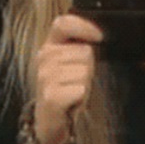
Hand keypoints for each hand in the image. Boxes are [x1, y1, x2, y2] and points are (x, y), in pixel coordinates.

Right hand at [33, 14, 102, 143]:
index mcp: (51, 45)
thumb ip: (81, 45)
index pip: (63, 23)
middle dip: (89, 66)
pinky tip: (72, 100)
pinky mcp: (50, 96)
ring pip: (84, 71)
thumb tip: (100, 34)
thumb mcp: (72, 62)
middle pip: (84, 51)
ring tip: (74, 89)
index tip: (99, 36)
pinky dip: (81, 96)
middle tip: (78, 79)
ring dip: (86, 83)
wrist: (51, 120)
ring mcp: (45, 76)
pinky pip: (80, 89)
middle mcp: (44, 57)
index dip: (84, 26)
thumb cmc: (66, 88)